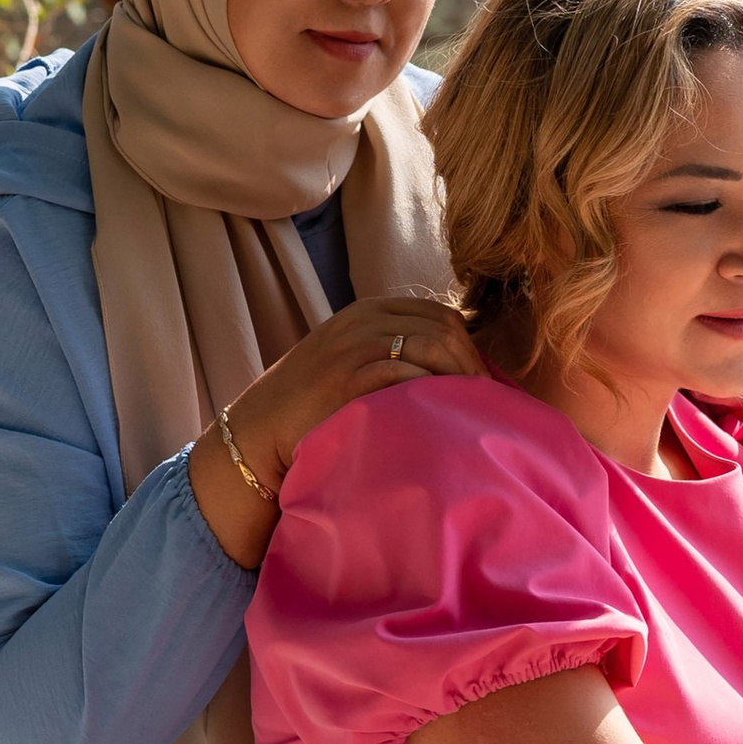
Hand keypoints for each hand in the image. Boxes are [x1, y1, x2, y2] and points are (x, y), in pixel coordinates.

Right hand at [192, 292, 479, 568]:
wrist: (260, 432)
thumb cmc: (311, 406)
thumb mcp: (351, 360)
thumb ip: (392, 350)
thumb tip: (451, 367)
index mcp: (368, 311)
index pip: (441, 313)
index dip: (468, 346)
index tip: (478, 381)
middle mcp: (363, 320)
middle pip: (444, 327)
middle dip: (470, 362)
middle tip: (482, 400)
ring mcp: (355, 345)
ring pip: (432, 345)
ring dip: (458, 378)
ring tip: (470, 409)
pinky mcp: (349, 376)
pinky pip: (408, 372)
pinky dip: (431, 391)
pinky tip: (440, 414)